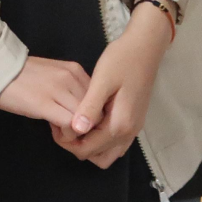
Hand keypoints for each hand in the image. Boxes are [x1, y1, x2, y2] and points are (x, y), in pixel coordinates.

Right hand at [0, 55, 92, 133]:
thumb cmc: (23, 77)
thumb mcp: (53, 76)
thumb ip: (69, 89)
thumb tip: (80, 109)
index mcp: (74, 70)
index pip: (98, 96)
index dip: (90, 113)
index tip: (78, 120)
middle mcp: (71, 77)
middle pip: (94, 108)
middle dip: (86, 123)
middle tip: (71, 129)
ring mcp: (59, 89)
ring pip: (84, 117)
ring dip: (76, 130)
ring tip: (62, 130)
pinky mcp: (45, 104)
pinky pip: (69, 123)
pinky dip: (67, 133)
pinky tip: (55, 131)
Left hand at [52, 4, 170, 167]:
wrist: (146, 45)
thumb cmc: (123, 59)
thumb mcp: (103, 80)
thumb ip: (90, 107)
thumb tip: (76, 130)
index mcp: (119, 124)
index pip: (87, 150)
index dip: (67, 143)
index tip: (55, 126)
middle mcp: (129, 132)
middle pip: (98, 157)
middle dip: (78, 148)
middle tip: (64, 127)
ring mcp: (134, 127)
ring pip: (108, 152)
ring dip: (91, 145)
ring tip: (76, 123)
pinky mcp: (134, 120)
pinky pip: (116, 141)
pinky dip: (101, 139)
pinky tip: (91, 119)